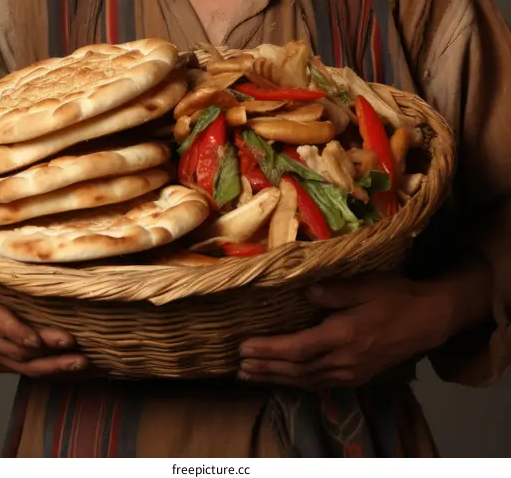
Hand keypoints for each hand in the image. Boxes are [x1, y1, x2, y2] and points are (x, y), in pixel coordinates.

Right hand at [0, 263, 88, 376]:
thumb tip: (26, 251)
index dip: (20, 333)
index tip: (40, 340)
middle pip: (15, 349)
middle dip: (48, 354)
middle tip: (76, 351)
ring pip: (19, 365)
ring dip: (50, 367)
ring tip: (79, 364)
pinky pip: (17, 367)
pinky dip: (42, 371)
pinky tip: (64, 369)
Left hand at [238, 273, 451, 389]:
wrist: (428, 320)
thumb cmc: (396, 296)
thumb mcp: (367, 284)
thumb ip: (335, 290)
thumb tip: (306, 290)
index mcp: (344, 336)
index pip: (298, 348)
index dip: (269, 350)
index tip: (245, 347)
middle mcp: (344, 360)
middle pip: (297, 369)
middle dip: (266, 367)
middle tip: (239, 365)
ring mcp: (351, 372)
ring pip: (306, 380)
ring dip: (276, 378)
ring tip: (251, 374)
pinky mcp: (356, 376)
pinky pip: (320, 383)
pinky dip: (297, 382)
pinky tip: (283, 378)